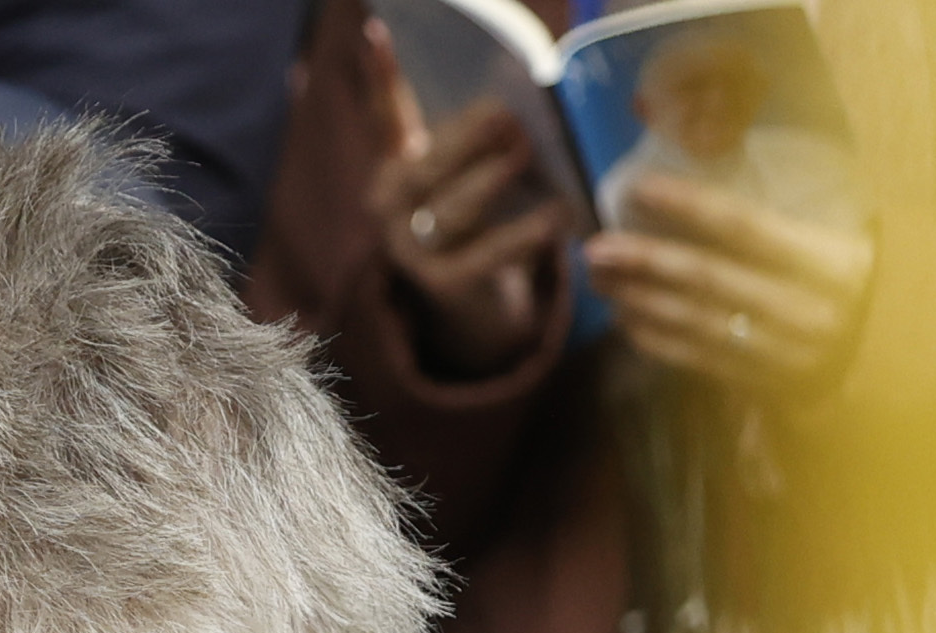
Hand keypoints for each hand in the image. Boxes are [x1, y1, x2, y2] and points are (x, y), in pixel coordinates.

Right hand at [363, 25, 571, 378]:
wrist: (481, 298)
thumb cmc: (485, 212)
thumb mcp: (473, 167)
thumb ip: (481, 133)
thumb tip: (520, 94)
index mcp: (395, 165)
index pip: (385, 115)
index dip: (380, 77)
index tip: (378, 31)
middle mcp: (392, 206)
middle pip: (426, 166)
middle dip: (466, 138)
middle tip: (503, 115)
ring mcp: (413, 249)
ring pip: (452, 210)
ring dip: (490, 180)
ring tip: (523, 154)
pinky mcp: (446, 284)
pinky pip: (486, 256)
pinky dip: (524, 235)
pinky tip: (557, 215)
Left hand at [581, 174, 872, 399]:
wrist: (902, 346)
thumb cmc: (860, 275)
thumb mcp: (838, 237)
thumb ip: (778, 224)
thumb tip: (700, 195)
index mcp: (826, 259)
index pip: (744, 226)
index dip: (688, 205)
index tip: (638, 188)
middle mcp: (802, 308)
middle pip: (709, 279)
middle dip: (645, 261)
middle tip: (596, 247)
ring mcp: (782, 351)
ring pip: (696, 322)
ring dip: (639, 300)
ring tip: (600, 278)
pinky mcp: (766, 382)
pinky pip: (700, 360)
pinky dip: (657, 339)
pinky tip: (626, 318)